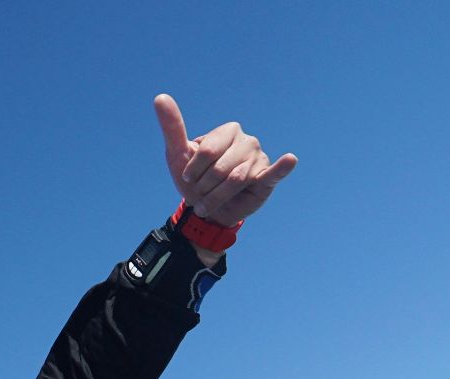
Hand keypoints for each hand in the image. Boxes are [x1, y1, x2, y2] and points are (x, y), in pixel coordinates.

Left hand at [154, 94, 296, 224]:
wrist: (205, 210)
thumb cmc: (193, 179)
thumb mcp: (178, 153)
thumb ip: (173, 126)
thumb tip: (160, 97)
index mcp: (228, 131)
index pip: (207, 152)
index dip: (193, 171)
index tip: (188, 178)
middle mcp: (247, 141)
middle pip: (220, 169)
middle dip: (204, 187)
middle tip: (201, 193)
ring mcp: (259, 159)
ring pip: (235, 181)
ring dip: (216, 197)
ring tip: (209, 203)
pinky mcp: (266, 179)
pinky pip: (274, 173)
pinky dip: (281, 167)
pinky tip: (289, 160)